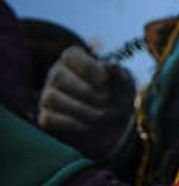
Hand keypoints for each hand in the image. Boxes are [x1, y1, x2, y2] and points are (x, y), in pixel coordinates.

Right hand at [36, 46, 135, 160]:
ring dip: (80, 109)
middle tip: (105, 102)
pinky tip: (88, 126)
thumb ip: (119, 74)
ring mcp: (48, 95)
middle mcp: (57, 74)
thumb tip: (110, 65)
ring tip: (101, 116)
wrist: (114, 129)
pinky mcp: (46, 117)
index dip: (87, 67)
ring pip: (52, 97)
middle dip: (85, 91)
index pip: (70, 55)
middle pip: (58, 76)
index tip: (105, 82)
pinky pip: (48, 118)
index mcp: (76, 60)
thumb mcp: (125, 85)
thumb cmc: (118, 99)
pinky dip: (70, 123)